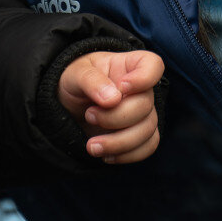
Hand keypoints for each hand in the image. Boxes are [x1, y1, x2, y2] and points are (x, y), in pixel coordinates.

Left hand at [57, 50, 163, 164]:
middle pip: (146, 105)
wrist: (68, 105)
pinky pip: (147, 147)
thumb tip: (112, 99)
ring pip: (148, 130)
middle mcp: (141, 90)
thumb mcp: (75, 74)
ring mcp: (142, 114)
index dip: (144, 78)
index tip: (121, 87)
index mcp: (129, 66)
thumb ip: (91, 81)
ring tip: (92, 146)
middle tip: (89, 115)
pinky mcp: (138, 135)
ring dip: (119, 143)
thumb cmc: (75, 81)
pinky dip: (127, 155)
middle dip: (116, 117)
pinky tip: (105, 155)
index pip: (153, 65)